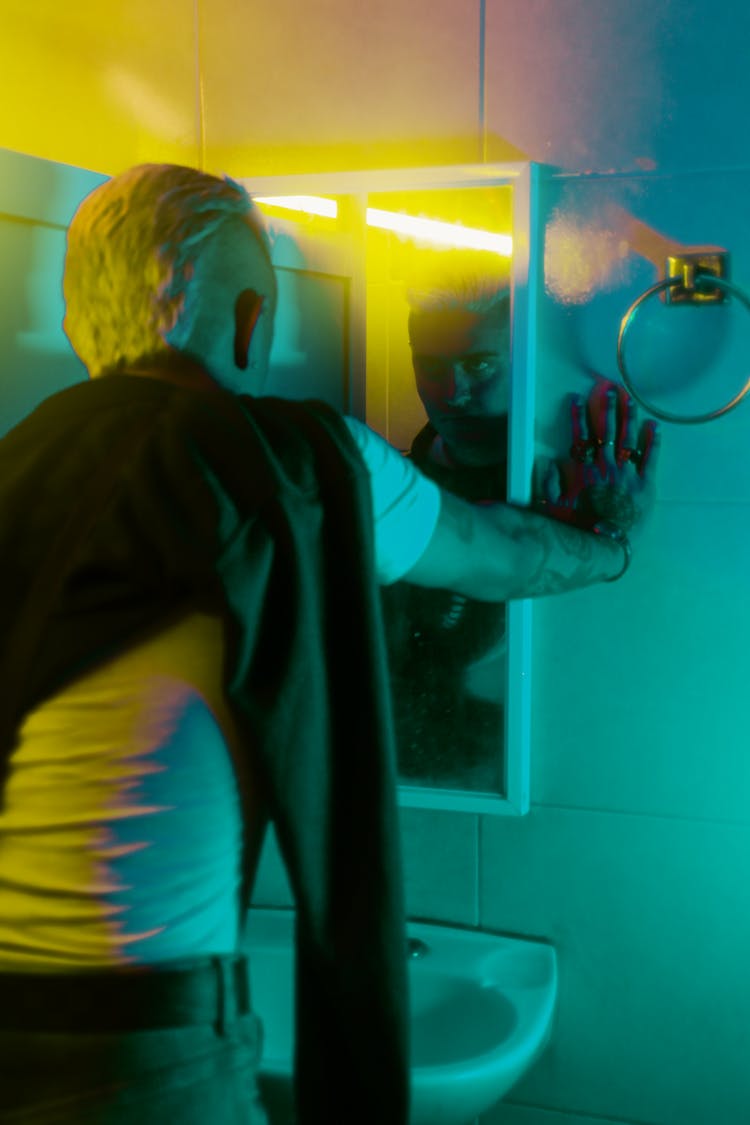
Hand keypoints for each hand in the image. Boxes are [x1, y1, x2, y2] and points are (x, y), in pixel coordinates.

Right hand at [535, 380, 659, 532]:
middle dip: (608, 409)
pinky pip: (650, 458)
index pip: (581, 437)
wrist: (605, 544)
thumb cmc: (578, 528)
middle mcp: (606, 466)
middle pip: (607, 431)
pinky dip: (653, 442)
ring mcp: (627, 474)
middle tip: (611, 391)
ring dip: (630, 418)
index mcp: (584, 470)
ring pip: (629, 439)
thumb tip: (546, 461)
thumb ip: (547, 483)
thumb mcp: (553, 507)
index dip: (578, 417)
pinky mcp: (645, 485)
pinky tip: (654, 426)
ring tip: (631, 401)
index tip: (577, 399)